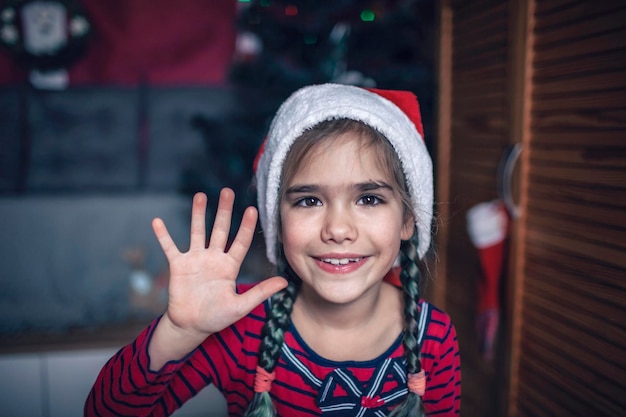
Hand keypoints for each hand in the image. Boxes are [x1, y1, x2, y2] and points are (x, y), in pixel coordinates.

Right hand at [152, 188, 287, 343]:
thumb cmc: (217, 317)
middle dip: (223, 211)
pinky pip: (169, 247)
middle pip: (219, 229)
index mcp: (229, 266)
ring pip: (197, 232)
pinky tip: (157, 221)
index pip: (240, 242)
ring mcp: (195, 260)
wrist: (191, 326)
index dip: (245, 227)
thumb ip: (260, 292)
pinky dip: (163, 235)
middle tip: (227, 191)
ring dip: (197, 214)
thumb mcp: (241, 306)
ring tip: (200, 196)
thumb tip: (285, 282)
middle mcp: (213, 258)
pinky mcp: (178, 266)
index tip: (252, 209)